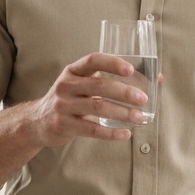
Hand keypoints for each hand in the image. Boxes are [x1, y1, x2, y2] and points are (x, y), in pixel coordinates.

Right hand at [27, 52, 147, 147]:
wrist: (38, 121)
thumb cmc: (70, 99)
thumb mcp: (81, 84)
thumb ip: (110, 79)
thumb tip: (157, 78)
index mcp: (73, 71)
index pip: (93, 60)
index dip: (113, 63)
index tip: (131, 69)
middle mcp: (66, 85)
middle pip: (99, 85)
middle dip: (124, 92)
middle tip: (143, 98)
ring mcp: (64, 106)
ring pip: (97, 108)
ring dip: (121, 113)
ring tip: (139, 118)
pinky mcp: (64, 125)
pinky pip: (91, 129)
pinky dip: (110, 133)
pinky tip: (125, 134)